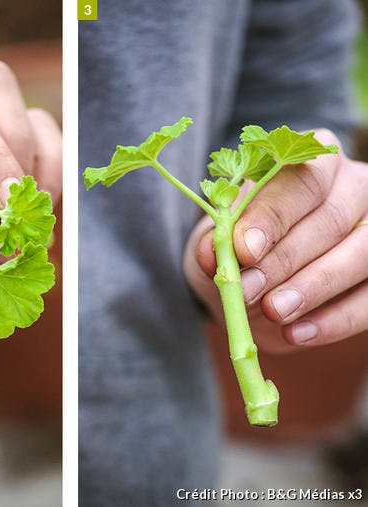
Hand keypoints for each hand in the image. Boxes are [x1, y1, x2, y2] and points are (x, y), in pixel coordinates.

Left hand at [185, 129, 367, 351]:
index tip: (244, 250)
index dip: (273, 217)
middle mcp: (357, 187)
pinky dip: (335, 320)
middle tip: (247, 291)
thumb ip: (218, 240)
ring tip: (274, 313)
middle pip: (333, 220)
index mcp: (314, 163)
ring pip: (363, 255)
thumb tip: (213, 255)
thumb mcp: (220, 236)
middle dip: (285, 259)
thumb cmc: (240, 242)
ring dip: (314, 288)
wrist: (258, 276)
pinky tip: (298, 334)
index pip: (301, 182)